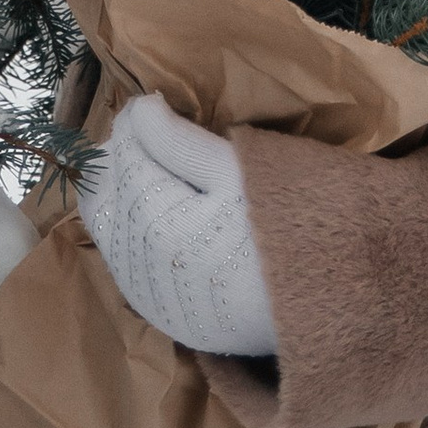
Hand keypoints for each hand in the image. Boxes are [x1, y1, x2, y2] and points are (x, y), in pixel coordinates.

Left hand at [79, 92, 276, 361]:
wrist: (325, 304)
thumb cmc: (285, 224)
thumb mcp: (236, 168)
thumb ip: (175, 140)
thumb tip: (135, 111)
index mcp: (154, 224)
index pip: (120, 159)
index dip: (132, 126)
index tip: (151, 107)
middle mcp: (140, 268)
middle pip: (102, 199)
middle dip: (118, 162)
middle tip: (151, 136)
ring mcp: (151, 300)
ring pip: (110, 236)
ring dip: (124, 200)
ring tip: (159, 173)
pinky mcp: (168, 320)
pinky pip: (128, 268)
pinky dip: (134, 236)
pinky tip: (162, 219)